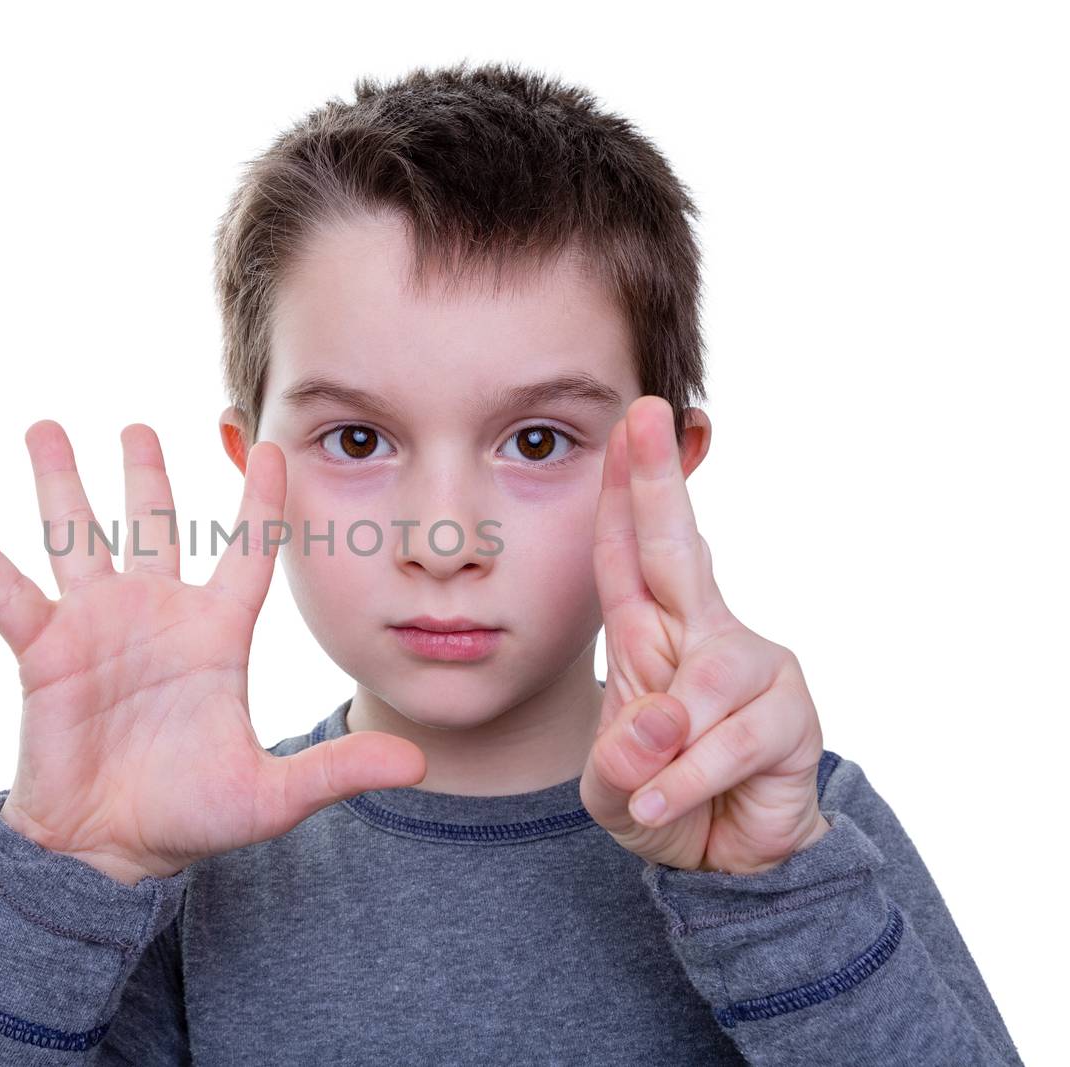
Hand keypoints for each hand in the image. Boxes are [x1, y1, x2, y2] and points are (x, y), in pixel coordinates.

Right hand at [0, 421, 426, 884]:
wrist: (109, 854)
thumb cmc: (189, 818)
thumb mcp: (271, 796)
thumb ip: (336, 772)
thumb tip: (419, 767)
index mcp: (214, 636)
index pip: (246, 554)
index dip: (260, 504)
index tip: (272, 447)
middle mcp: (154, 616)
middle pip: (152, 526)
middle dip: (144, 474)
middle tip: (138, 423)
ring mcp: (95, 627)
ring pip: (77, 538)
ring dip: (60, 483)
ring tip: (43, 426)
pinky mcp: (43, 652)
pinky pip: (8, 593)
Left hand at [579, 397, 829, 874]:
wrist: (721, 861)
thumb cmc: (660, 797)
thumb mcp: (612, 780)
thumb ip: (620, 756)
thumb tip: (655, 723)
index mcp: (652, 633)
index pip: (628, 554)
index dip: (620, 493)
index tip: (623, 427)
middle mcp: (705, 634)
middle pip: (679, 549)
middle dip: (658, 483)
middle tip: (648, 418)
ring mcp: (754, 669)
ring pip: (705, 681)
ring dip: (666, 743)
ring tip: (645, 787)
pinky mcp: (790, 717)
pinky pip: (728, 740)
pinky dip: (687, 777)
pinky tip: (663, 802)